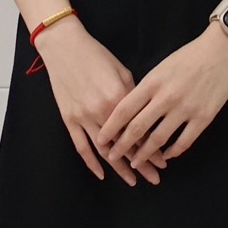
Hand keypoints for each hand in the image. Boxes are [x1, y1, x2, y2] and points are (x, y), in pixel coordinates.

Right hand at [33, 20, 160, 185]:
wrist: (64, 46)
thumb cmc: (95, 55)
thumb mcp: (122, 71)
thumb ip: (133, 96)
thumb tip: (144, 116)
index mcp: (119, 98)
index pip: (139, 131)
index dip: (152, 148)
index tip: (163, 161)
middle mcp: (102, 111)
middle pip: (125, 144)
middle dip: (141, 163)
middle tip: (154, 177)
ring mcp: (83, 117)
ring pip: (104, 151)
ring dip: (119, 169)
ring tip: (133, 181)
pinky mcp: (69, 119)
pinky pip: (81, 146)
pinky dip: (91, 163)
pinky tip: (101, 174)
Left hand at [97, 24, 227, 172]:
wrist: (221, 50)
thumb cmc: (189, 56)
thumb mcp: (161, 67)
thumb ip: (147, 88)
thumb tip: (131, 110)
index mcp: (153, 82)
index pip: (124, 109)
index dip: (110, 127)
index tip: (101, 139)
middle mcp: (166, 97)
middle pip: (138, 128)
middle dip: (122, 146)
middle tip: (112, 157)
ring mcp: (185, 109)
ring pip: (158, 139)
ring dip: (145, 154)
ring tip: (136, 162)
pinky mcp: (204, 117)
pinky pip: (184, 142)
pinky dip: (172, 152)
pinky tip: (166, 156)